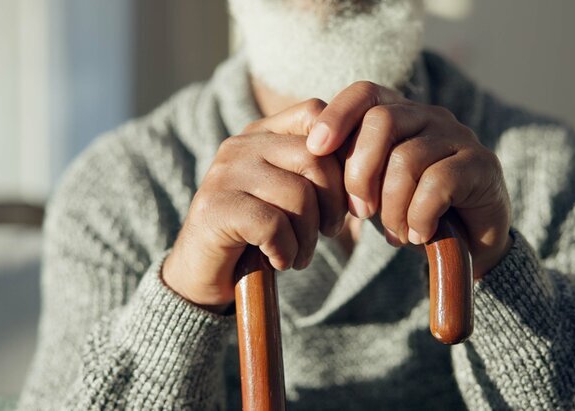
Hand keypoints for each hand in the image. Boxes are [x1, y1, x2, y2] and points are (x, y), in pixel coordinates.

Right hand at [163, 99, 346, 311]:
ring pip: (299, 195)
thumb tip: (370, 160)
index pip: (315, 113)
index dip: (344, 151)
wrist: (204, 274)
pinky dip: (287, 251)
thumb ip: (319, 173)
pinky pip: (274, 225)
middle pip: (315, 157)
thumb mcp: (292, 197)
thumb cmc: (259, 234)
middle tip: (329, 232)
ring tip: (301, 255)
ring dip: (310, 237)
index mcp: (262, 134)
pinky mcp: (216, 208)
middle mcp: (240, 145)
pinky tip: (278, 261)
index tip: (348, 195)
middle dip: (334, 203)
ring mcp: (224, 174)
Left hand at [306, 81, 511, 277]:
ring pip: (406, 158)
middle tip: (359, 212)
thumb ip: (347, 169)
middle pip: (381, 121)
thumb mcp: (372, 189)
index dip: (337, 115)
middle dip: (359, 172)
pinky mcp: (482, 165)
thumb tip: (310, 154)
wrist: (468, 243)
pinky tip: (419, 234)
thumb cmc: (410, 210)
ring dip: (391, 206)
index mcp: (399, 114)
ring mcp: (458, 137)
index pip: (364, 92)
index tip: (315, 149)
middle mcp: (430, 116)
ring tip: (395, 232)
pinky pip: (437, 184)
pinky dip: (419, 216)